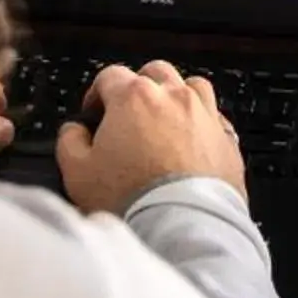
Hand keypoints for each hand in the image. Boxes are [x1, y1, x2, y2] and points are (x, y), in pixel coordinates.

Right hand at [56, 60, 245, 215]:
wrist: (182, 225)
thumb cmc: (131, 198)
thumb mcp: (78, 173)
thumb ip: (70, 143)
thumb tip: (74, 132)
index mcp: (134, 97)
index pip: (110, 76)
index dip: (98, 93)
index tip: (94, 113)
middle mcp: (173, 97)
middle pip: (154, 72)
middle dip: (139, 87)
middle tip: (128, 114)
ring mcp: (205, 115)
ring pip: (191, 87)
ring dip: (175, 98)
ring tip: (164, 123)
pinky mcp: (227, 139)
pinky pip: (214, 118)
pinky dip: (201, 124)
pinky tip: (191, 144)